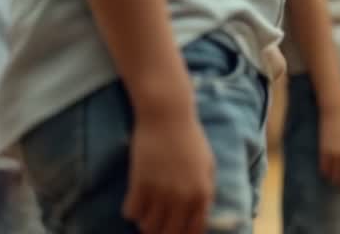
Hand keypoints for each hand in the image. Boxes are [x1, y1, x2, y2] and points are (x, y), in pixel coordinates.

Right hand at [123, 111, 214, 233]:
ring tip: (148, 209)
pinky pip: (131, 213)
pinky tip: (136, 199)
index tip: (175, 230)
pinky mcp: (139, 184)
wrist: (168, 118)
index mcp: (203, 193)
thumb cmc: (191, 139)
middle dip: (163, 232)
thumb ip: (206, 191)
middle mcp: (183, 197)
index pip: (194, 230)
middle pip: (169, 233)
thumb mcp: (208, 166)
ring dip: (147, 221)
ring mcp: (160, 192)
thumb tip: (200, 215)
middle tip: (158, 223)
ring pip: (147, 227)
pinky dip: (132, 210)